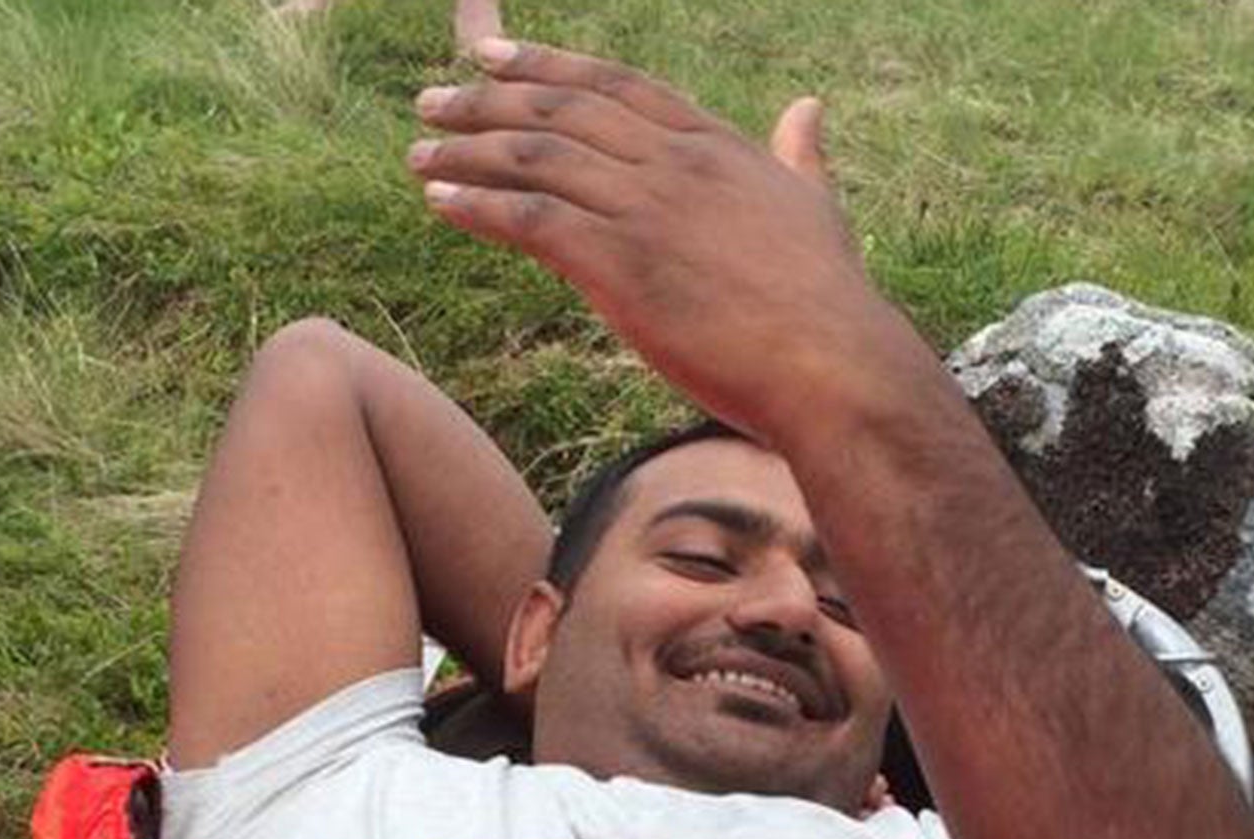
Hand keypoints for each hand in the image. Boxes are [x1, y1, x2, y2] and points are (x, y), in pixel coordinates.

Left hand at [409, 40, 938, 442]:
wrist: (834, 368)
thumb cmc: (829, 306)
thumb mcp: (817, 210)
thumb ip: (801, 157)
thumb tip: (808, 109)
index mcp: (718, 146)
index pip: (618, 86)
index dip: (549, 66)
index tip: (494, 54)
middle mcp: (676, 164)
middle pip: (564, 111)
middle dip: (489, 100)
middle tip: (433, 101)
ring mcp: (648, 210)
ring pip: (538, 158)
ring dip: (469, 152)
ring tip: (420, 155)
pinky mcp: (623, 265)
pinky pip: (533, 218)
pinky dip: (480, 205)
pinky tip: (440, 203)